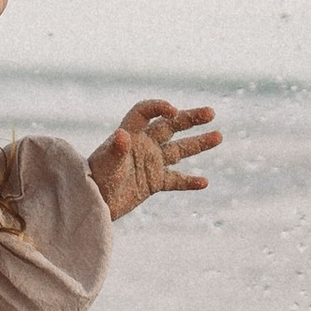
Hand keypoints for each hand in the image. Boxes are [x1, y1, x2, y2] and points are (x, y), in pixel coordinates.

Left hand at [89, 99, 221, 219]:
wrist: (91, 203)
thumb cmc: (94, 179)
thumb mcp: (106, 163)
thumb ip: (116, 149)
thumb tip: (122, 135)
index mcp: (130, 134)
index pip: (145, 112)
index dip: (159, 107)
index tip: (173, 111)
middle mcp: (143, 145)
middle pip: (170, 126)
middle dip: (190, 119)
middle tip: (210, 112)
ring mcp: (150, 163)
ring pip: (179, 150)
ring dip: (198, 144)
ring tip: (219, 136)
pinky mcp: (153, 183)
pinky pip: (176, 180)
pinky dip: (189, 181)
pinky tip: (204, 182)